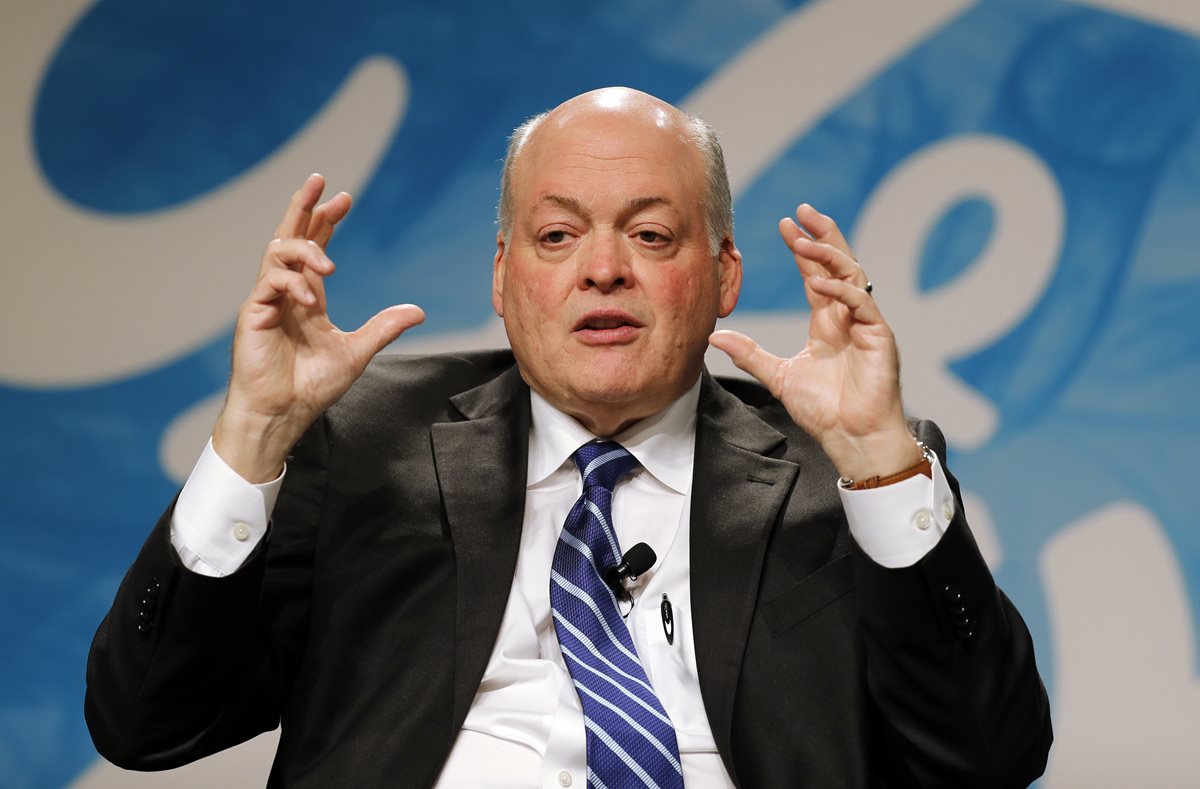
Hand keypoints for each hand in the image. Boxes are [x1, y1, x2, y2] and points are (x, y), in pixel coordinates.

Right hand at [213, 174, 424, 481]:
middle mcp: (285, 293)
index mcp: (306, 298)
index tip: (344, 198)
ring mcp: (266, 301)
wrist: (282, 415)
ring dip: (304, 249)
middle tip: (320, 181)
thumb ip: (383, 328)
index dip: (326, 221)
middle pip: (289, 237)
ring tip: (329, 263)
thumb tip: (418, 311)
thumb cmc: (311, 387)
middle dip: (304, 207)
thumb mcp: (356, 352)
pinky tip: (310, 296)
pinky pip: (269, 283)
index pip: (314, 248)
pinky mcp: (252, 314)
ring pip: (276, 254)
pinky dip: (292, 283)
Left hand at [709, 204, 919, 480]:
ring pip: (852, 276)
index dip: (802, 249)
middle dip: (822, 235)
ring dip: (829, 255)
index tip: (785, 226)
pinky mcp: (879, 338)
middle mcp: (848, 317)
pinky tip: (820, 282)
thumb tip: (714, 336)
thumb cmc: (825, 411)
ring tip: (804, 240)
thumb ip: (749, 354)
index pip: (816, 274)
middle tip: (802, 211)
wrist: (851, 438)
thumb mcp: (778, 377)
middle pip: (839, 263)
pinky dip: (841, 291)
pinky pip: (862, 304)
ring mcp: (866, 324)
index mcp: (828, 322)